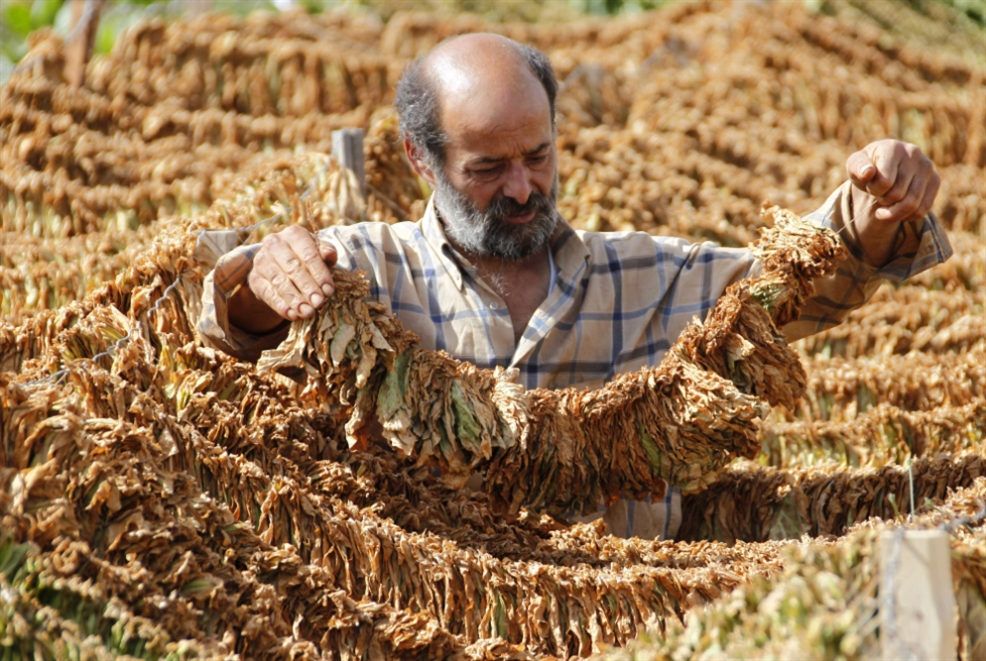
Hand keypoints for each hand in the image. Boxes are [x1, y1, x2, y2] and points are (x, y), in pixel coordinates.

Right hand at [229, 226, 337, 333]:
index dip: (320, 274)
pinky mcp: (254, 278)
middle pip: (293, 268)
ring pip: (279, 282)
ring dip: (294, 299)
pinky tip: (292, 315)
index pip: (309, 255)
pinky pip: (267, 293)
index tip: (329, 292)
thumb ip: (327, 253)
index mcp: (294, 234)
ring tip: (307, 312)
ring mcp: (261, 260)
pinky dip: (280, 305)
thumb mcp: (318, 253)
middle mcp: (274, 243)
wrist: (280, 266)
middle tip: (319, 303)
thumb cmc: (306, 258)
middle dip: (308, 288)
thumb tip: (329, 256)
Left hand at [845, 140, 939, 265]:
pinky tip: (898, 209)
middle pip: (897, 195)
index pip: (885, 182)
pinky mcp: (935, 180)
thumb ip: (857, 168)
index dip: (874, 190)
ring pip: (912, 205)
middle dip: (883, 200)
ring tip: (886, 204)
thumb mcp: (854, 166)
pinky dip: (907, 216)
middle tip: (879, 195)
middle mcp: (914, 153)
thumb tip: (867, 172)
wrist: (882, 168)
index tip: (870, 184)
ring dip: (894, 211)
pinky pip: (922, 210)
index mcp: (892, 148)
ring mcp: (927, 167)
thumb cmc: (866, 168)